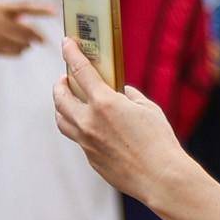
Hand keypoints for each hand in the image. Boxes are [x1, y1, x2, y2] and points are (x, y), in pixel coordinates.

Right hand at [0, 0, 53, 61]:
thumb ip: (7, 13)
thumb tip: (24, 19)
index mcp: (0, 8)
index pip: (25, 7)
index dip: (40, 9)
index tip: (54, 11)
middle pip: (26, 29)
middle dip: (37, 35)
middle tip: (44, 40)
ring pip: (19, 41)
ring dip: (27, 44)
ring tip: (31, 45)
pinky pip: (9, 51)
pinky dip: (17, 51)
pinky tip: (21, 51)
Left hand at [55, 37, 192, 200]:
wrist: (160, 177)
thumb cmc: (159, 140)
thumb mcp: (148, 108)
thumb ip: (130, 96)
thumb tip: (122, 92)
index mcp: (104, 103)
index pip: (80, 71)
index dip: (71, 53)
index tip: (66, 43)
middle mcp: (88, 121)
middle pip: (60, 96)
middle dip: (60, 83)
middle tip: (65, 77)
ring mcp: (86, 141)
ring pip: (61, 119)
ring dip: (61, 106)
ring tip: (69, 101)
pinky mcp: (90, 158)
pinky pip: (78, 138)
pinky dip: (80, 127)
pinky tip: (92, 126)